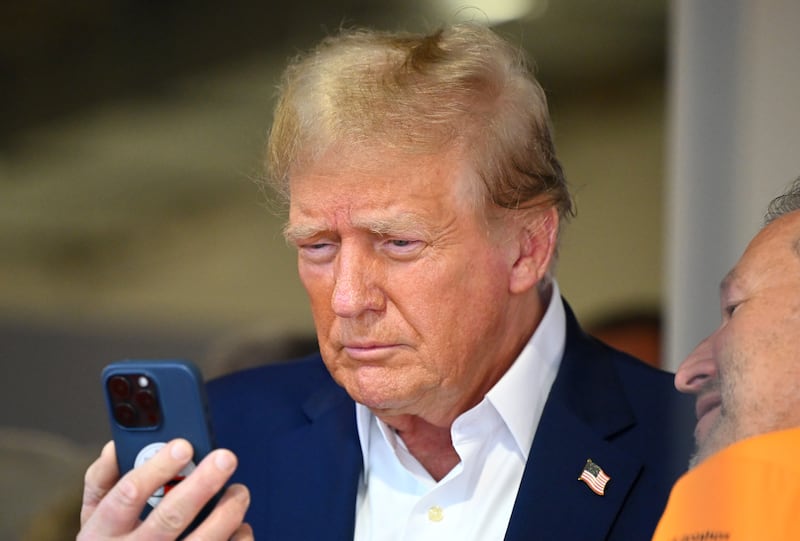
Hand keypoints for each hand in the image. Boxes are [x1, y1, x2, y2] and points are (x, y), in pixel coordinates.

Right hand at [78, 439, 252, 539]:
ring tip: (239, 492)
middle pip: (170, 518)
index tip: (184, 445)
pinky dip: (237, 540)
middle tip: (225, 459)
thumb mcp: (92, 515)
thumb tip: (116, 446)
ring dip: (226, 513)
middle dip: (201, 484)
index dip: (157, 468)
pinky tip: (240, 526)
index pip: (128, 495)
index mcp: (102, 532)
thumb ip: (103, 478)